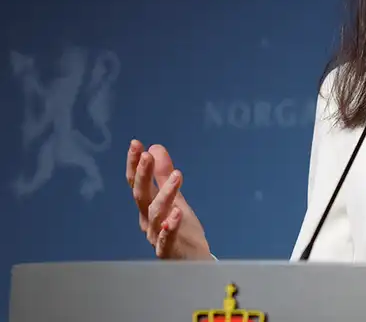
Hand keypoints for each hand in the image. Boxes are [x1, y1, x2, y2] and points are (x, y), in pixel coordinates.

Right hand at [126, 140, 211, 259]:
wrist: (194, 259)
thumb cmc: (181, 228)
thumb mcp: (174, 197)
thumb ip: (164, 175)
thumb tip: (155, 147)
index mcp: (147, 206)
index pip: (137, 182)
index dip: (134, 164)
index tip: (136, 144)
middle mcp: (148, 219)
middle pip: (141, 195)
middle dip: (143, 175)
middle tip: (146, 156)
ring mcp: (157, 235)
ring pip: (156, 214)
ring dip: (165, 194)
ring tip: (177, 176)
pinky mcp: (170, 250)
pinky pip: (167, 238)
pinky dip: (170, 227)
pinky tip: (176, 215)